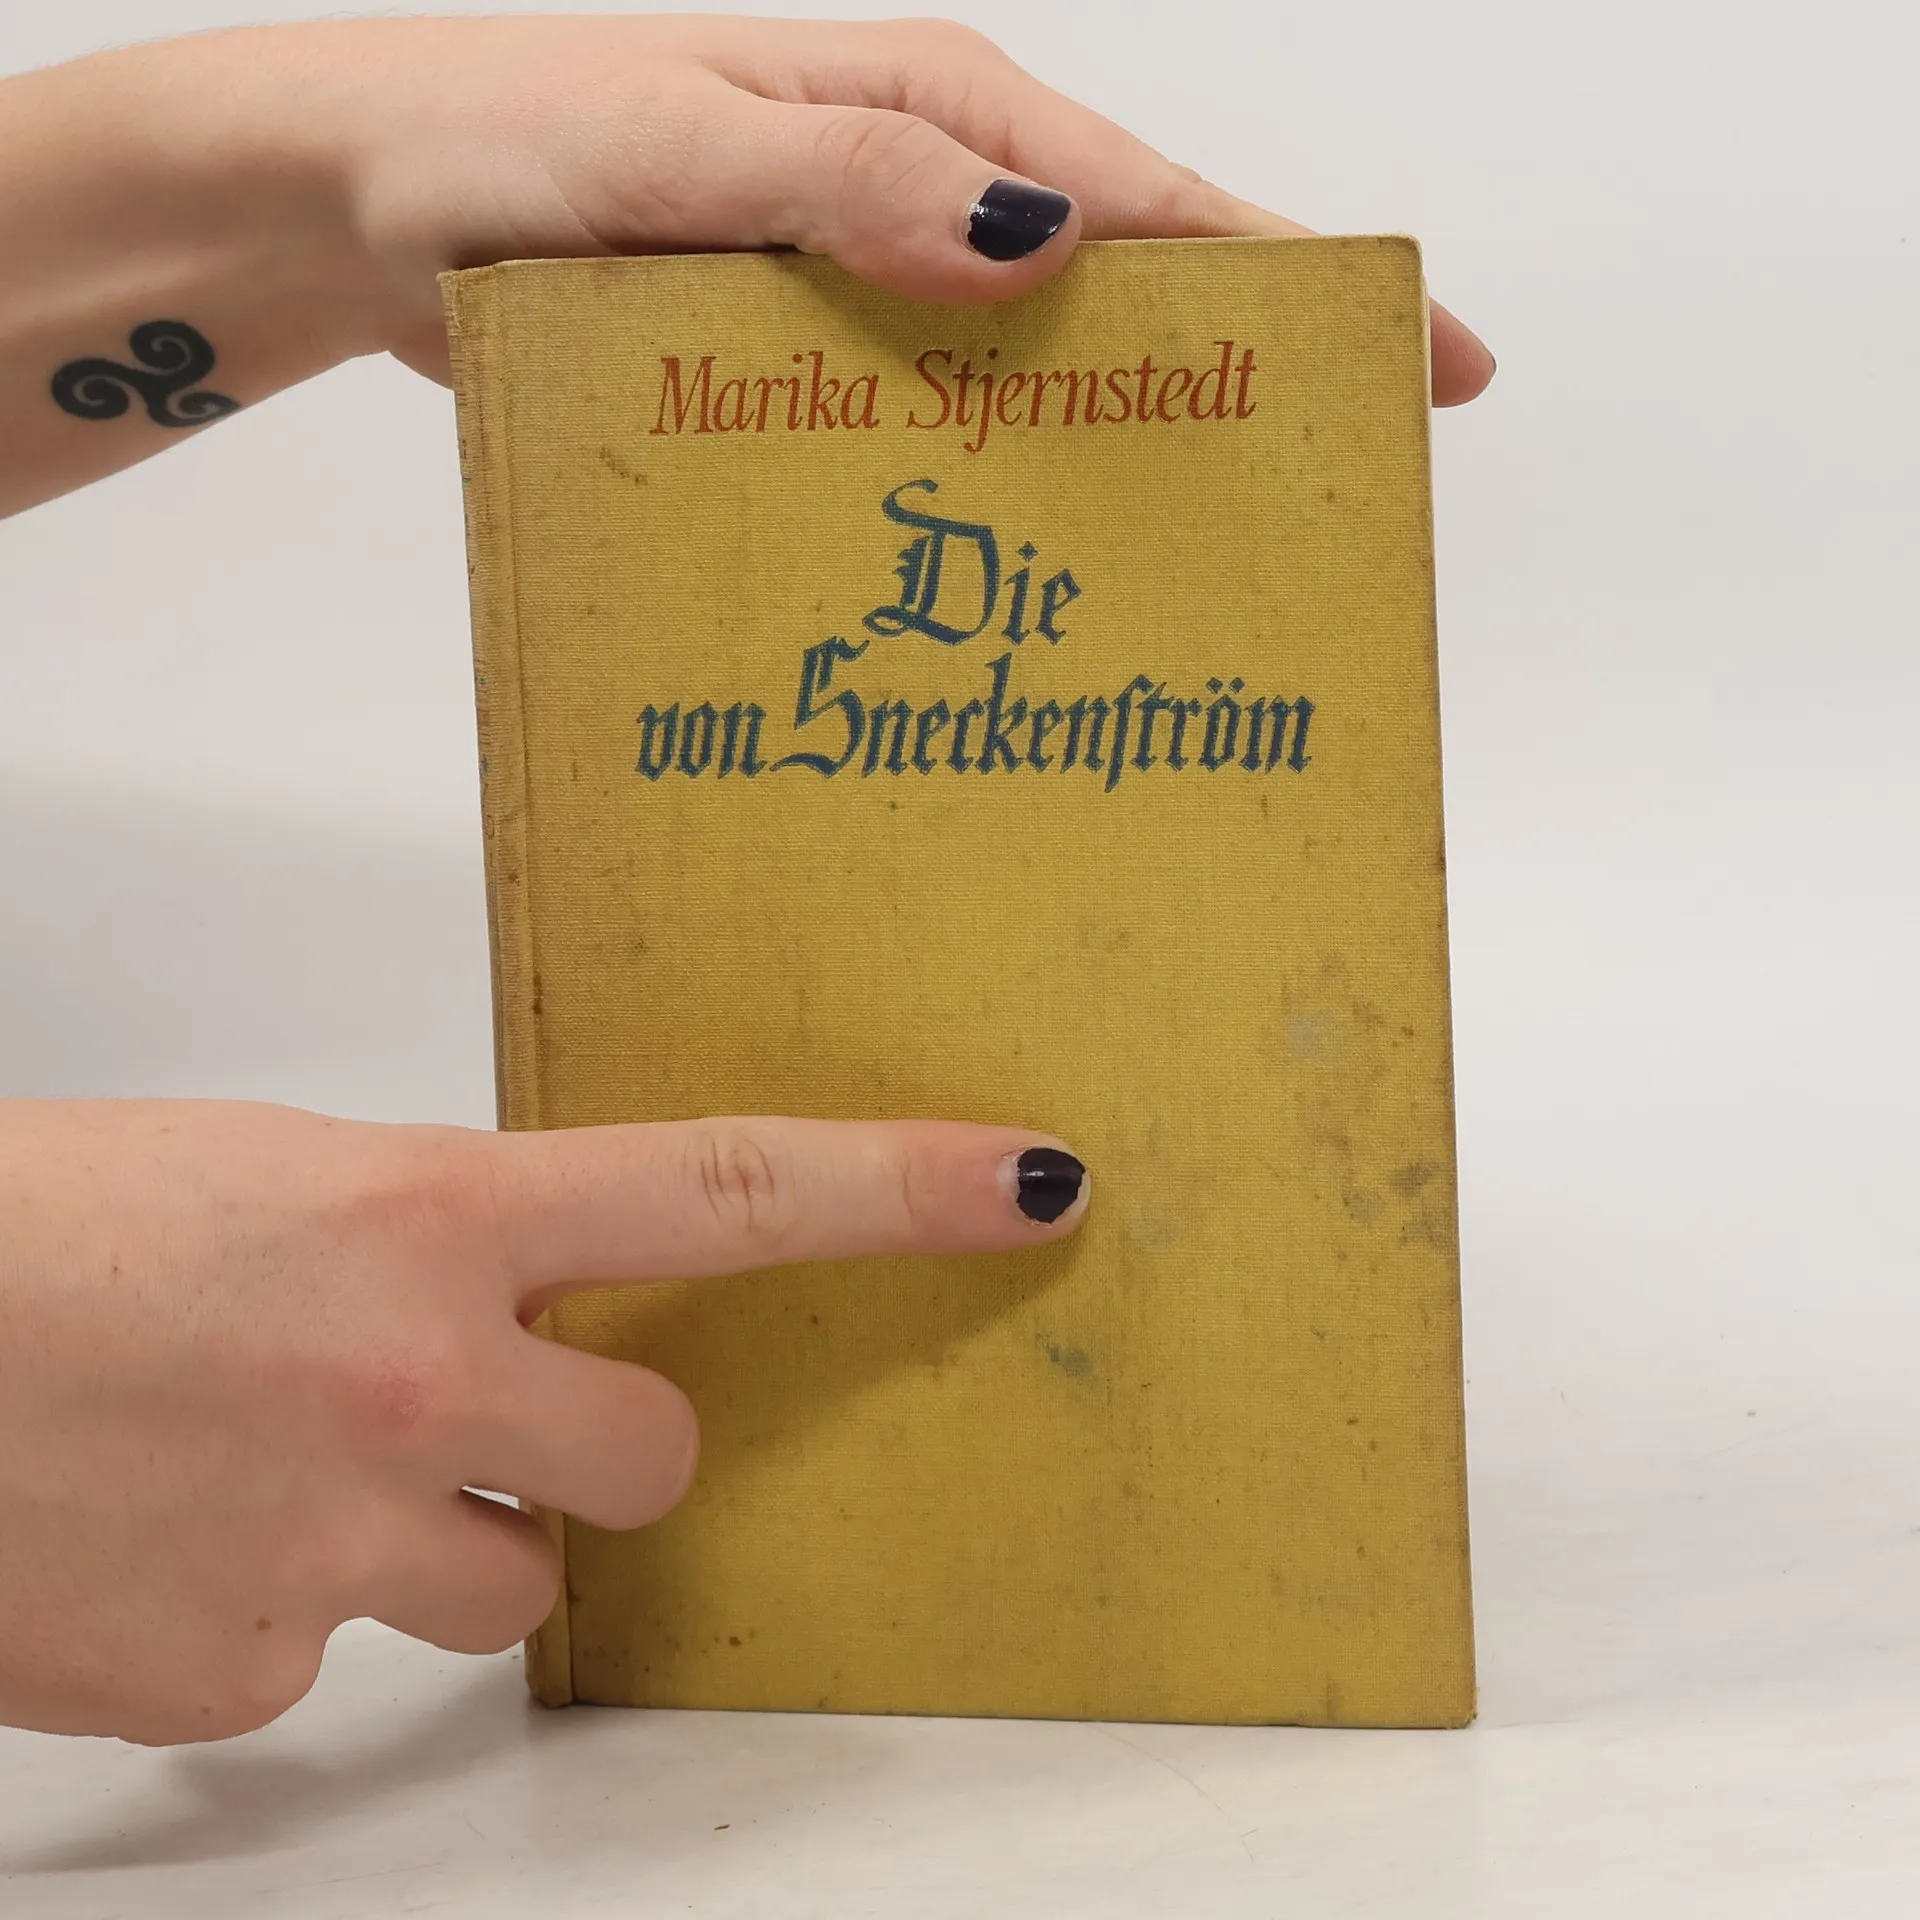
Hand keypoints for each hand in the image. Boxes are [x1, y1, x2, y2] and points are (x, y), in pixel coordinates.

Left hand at [0, 15, 1493, 512]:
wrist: (359, 203)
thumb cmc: (493, 143)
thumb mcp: (669, 144)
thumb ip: (839, 184)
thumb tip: (1037, 244)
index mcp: (919, 111)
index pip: (1149, 198)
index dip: (1292, 280)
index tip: (1423, 359)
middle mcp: (909, 194)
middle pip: (1114, 294)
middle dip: (1224, 389)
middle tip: (1315, 509)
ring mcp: (858, 284)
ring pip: (1021, 377)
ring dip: (1096, 461)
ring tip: (1173, 577)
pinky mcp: (797, 360)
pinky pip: (919, 426)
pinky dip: (972, 489)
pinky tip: (997, 571)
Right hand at [0, 1099, 1087, 1743]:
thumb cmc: (32, 1235)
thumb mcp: (272, 1185)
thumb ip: (426, 1246)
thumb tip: (505, 1311)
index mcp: (420, 1215)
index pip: (726, 1189)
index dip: (895, 1187)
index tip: (1019, 1182)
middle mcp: (408, 1382)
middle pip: (657, 1456)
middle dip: (610, 1446)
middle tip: (500, 1411)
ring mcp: (334, 1548)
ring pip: (510, 1587)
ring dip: (444, 1540)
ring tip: (281, 1468)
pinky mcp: (242, 1679)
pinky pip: (338, 1662)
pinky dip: (289, 1610)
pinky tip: (176, 1537)